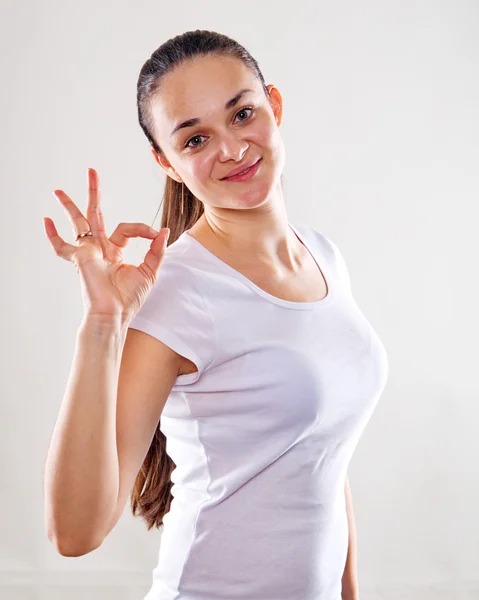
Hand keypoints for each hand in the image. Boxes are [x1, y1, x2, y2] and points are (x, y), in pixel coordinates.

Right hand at [43, 168, 169, 320]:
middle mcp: (100, 249)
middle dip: (94, 193)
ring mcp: (88, 253)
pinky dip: (53, 236)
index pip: (127, 228)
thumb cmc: (129, 299)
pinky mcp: (80, 259)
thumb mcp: (150, 272)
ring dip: (69, 206)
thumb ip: (156, 251)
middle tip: (92, 171)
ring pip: (78, 223)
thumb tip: (164, 230)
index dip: (142, 227)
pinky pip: (62, 247)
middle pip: (96, 215)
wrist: (114, 314)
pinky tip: (46, 221)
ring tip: (58, 190)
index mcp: (115, 251)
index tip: (155, 233)